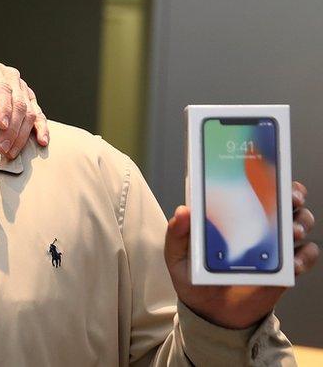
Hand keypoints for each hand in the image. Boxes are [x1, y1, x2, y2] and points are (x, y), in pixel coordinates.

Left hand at [0, 57, 49, 157]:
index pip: (1, 88)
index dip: (4, 107)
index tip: (2, 126)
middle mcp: (11, 77)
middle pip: (18, 103)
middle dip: (12, 129)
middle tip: (3, 149)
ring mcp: (22, 88)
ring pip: (29, 111)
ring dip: (22, 134)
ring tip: (12, 152)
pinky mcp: (29, 99)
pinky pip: (38, 114)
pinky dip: (41, 128)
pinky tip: (42, 141)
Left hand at [164, 181, 317, 328]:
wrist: (212, 312)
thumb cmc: (193, 277)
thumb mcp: (178, 256)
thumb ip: (178, 234)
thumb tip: (183, 211)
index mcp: (231, 214)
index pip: (252, 186)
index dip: (265, 175)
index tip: (269, 173)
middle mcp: (256, 223)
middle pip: (284, 199)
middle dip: (293, 194)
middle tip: (291, 199)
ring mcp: (273, 245)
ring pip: (300, 222)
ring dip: (302, 222)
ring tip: (292, 233)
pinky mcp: (286, 267)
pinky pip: (307, 255)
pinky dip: (306, 255)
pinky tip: (295, 262)